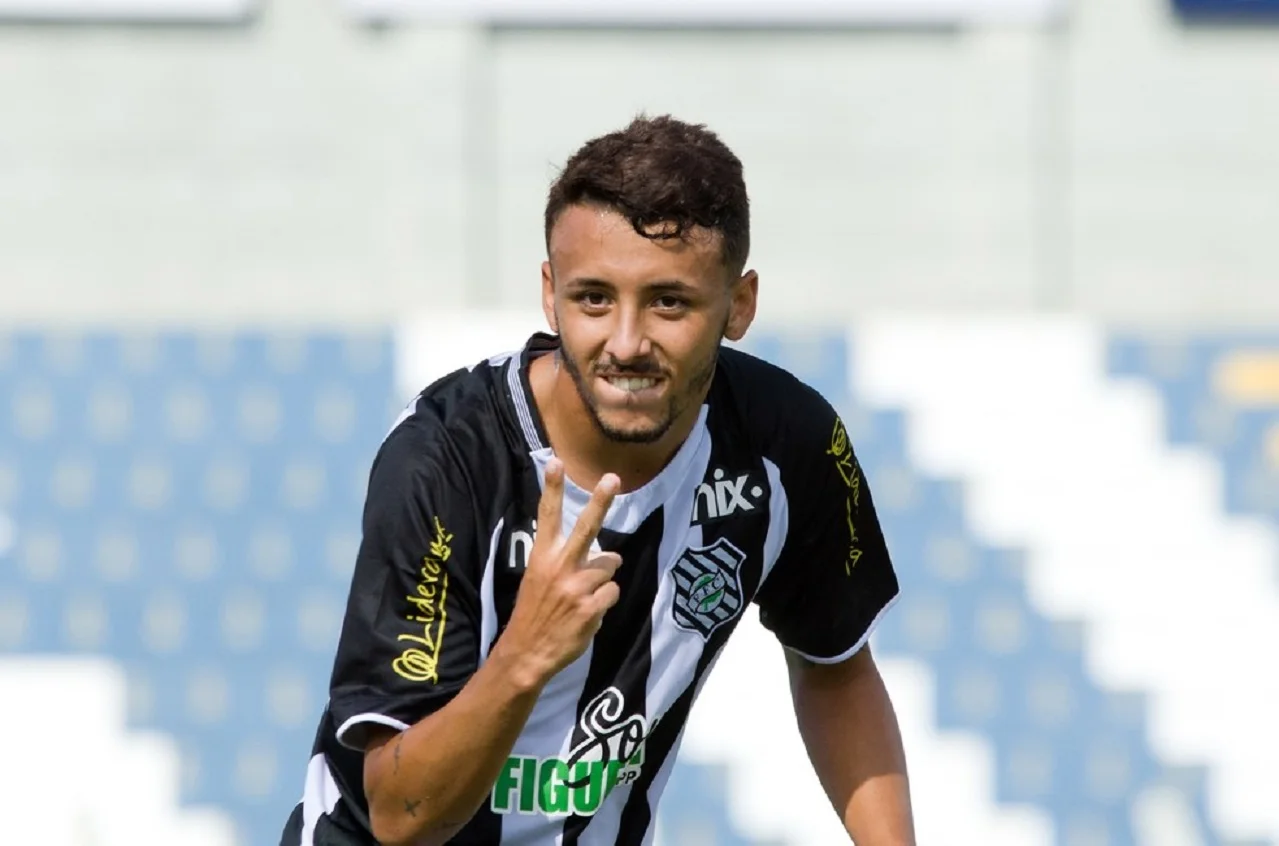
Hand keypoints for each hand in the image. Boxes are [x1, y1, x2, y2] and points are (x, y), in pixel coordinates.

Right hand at [498, 457, 621, 687]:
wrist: (527, 653)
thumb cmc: (534, 613)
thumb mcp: (537, 580)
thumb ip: (566, 561)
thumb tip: (605, 554)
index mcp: (542, 557)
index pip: (547, 516)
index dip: (552, 488)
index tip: (555, 461)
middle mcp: (559, 567)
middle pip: (586, 527)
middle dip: (600, 501)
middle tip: (612, 479)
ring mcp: (576, 587)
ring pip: (609, 567)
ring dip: (603, 580)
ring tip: (582, 597)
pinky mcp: (591, 607)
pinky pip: (612, 593)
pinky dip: (604, 602)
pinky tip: (587, 614)